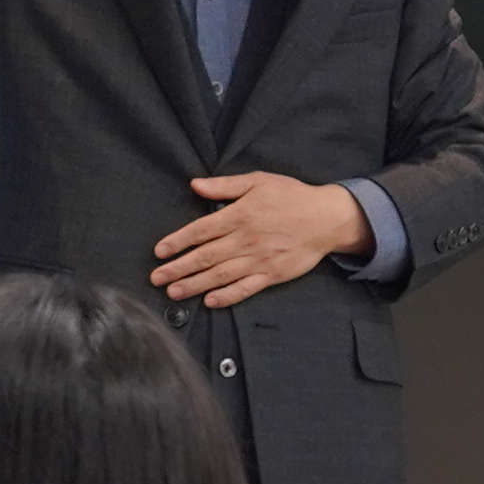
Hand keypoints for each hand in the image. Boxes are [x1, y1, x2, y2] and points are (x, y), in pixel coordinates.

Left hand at [151, 172, 371, 307]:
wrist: (327, 218)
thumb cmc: (291, 197)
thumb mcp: (259, 181)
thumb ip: (225, 185)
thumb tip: (195, 184)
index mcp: (240, 215)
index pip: (201, 231)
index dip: (178, 242)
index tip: (159, 252)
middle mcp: (246, 240)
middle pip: (205, 256)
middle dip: (178, 268)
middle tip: (156, 278)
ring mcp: (259, 259)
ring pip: (220, 275)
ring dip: (195, 285)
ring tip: (174, 292)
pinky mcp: (272, 274)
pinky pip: (245, 288)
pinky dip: (227, 296)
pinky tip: (210, 302)